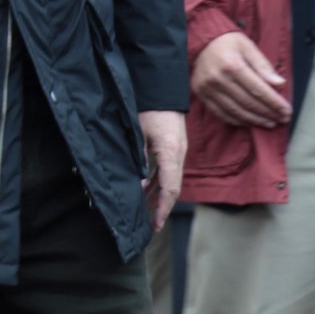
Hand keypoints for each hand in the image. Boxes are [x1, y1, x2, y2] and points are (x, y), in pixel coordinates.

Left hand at [137, 110, 186, 230]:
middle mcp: (177, 156)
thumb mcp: (139, 131)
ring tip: (145, 213)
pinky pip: (165, 172)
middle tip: (151, 226)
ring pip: (168, 181)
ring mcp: (176, 152)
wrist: (161, 87)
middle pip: (172, 189)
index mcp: (171, 153)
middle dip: (161, 208)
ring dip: (157, 197)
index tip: (156, 224)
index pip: (170, 189)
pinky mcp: (171, 149)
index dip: (163, 209)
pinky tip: (144, 191)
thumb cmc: (149, 106)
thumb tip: (137, 183)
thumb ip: (138, 157)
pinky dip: (156, 184)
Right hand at [191, 32, 291, 127]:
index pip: (258, 89)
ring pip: (236, 112)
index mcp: (232, 64)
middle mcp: (218, 78)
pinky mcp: (202, 96)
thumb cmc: (227, 43)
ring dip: (256, 120)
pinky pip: (223, 114)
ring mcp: (208, 89)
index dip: (274, 103)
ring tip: (270, 123)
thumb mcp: (247, 46)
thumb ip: (263, 66)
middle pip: (248, 103)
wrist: (200, 41)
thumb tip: (280, 84)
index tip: (287, 111)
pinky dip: (239, 121)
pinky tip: (251, 122)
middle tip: (282, 119)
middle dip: (268, 113)